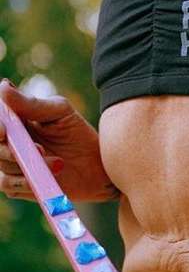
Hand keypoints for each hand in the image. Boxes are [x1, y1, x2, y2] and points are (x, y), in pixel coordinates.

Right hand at [0, 80, 118, 202]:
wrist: (97, 166)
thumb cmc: (79, 134)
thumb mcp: (60, 112)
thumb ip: (31, 104)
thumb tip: (2, 87)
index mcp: (16, 119)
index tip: (5, 132)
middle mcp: (9, 140)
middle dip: (9, 150)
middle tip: (40, 150)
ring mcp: (11, 162)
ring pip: (0, 164)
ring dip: (27, 165)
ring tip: (59, 163)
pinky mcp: (17, 183)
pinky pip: (7, 184)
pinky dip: (25, 182)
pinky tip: (48, 176)